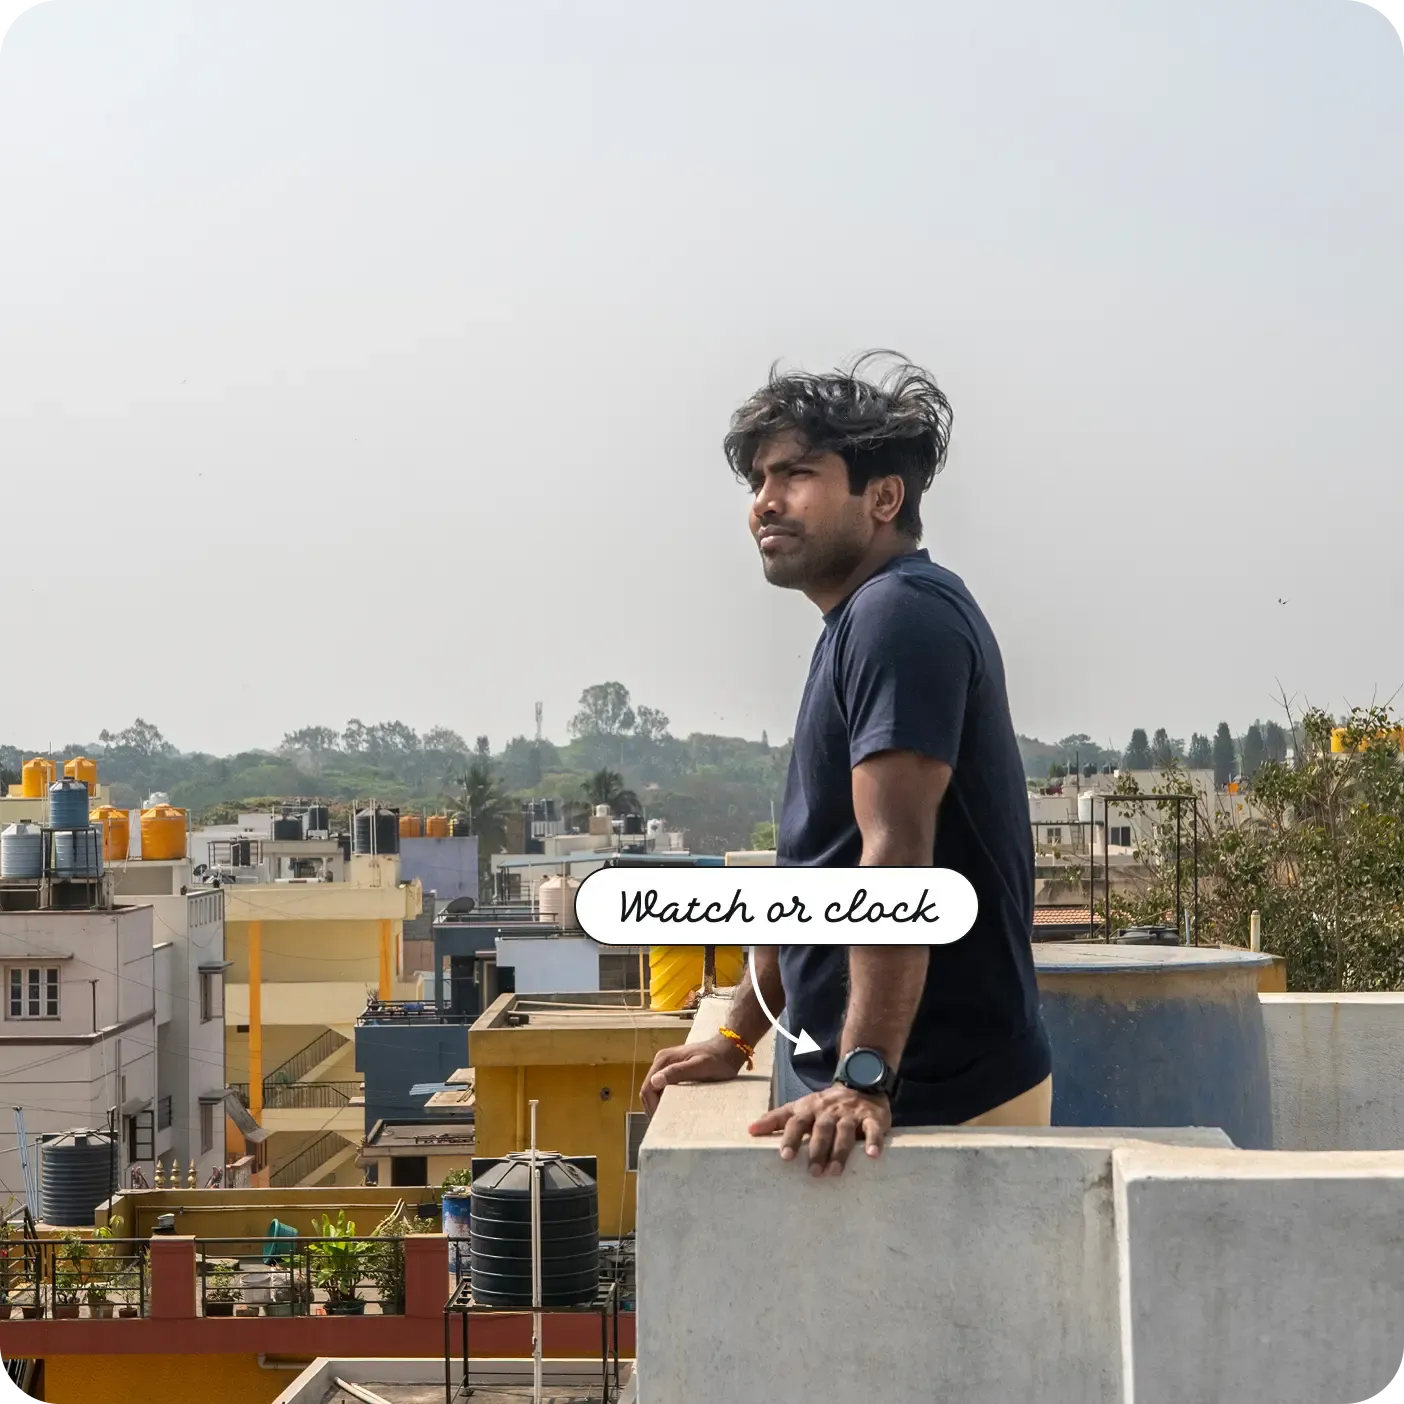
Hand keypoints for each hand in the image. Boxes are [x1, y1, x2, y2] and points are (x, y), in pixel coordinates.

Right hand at [640, 1034, 748, 1115]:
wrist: (729, 1048)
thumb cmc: (718, 1058)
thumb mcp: (701, 1066)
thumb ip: (678, 1072)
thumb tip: (655, 1081)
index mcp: (664, 1060)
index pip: (648, 1088)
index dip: (652, 1107)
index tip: (662, 1122)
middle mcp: (662, 1062)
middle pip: (649, 1090)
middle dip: (654, 1108)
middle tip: (664, 1125)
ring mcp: (667, 1066)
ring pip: (655, 1091)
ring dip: (659, 1105)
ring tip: (669, 1120)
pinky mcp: (674, 1070)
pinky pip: (664, 1088)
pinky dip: (666, 1100)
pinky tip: (675, 1109)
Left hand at [748, 1084, 890, 1176]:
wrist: (861, 1084)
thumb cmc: (825, 1106)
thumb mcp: (800, 1107)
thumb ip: (777, 1119)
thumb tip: (750, 1130)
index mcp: (810, 1109)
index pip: (797, 1122)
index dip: (790, 1138)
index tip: (784, 1157)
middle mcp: (829, 1111)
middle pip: (821, 1130)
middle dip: (816, 1150)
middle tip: (813, 1173)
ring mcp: (851, 1114)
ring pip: (844, 1131)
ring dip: (839, 1152)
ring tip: (834, 1171)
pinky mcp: (872, 1118)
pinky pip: (873, 1129)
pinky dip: (873, 1141)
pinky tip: (872, 1155)